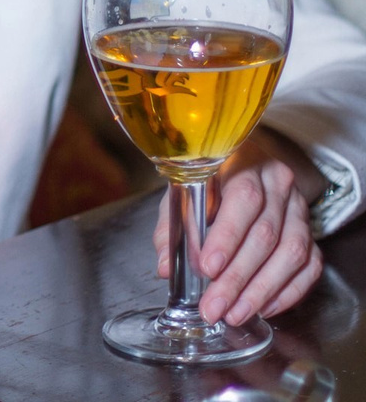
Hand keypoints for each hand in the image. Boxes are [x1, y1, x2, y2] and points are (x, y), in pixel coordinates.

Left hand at [154, 128, 325, 325]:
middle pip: (266, 234)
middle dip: (238, 277)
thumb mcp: (183, 193)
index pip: (243, 200)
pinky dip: (288, 292)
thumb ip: (173, 227)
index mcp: (244, 165)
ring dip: (262, 290)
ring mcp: (300, 208)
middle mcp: (278, 184)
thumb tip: (167, 267)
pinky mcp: (311, 231)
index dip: (227, 237)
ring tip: (236, 313)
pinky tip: (263, 307)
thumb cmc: (208, 182)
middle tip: (216, 306)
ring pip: (293, 253)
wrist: (244, 166)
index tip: (207, 268)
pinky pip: (310, 266)